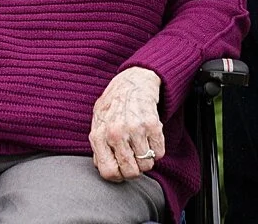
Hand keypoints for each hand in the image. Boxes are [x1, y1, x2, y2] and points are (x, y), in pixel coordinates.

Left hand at [90, 67, 164, 181]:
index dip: (117, 175)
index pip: (108, 172)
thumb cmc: (114, 103)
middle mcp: (115, 133)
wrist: (133, 81)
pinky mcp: (152, 125)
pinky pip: (159, 153)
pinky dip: (157, 150)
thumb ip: (98, 145)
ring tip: (142, 146)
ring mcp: (134, 129)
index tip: (122, 169)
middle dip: (134, 170)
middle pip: (130, 172)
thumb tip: (102, 166)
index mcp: (99, 135)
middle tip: (134, 158)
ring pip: (146, 165)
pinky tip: (150, 138)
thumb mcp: (98, 122)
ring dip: (146, 159)